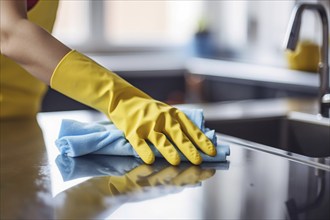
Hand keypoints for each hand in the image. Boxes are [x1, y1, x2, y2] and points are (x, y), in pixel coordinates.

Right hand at [51, 51, 215, 164]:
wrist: (123, 99)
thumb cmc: (149, 109)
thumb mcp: (166, 111)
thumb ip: (179, 123)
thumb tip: (197, 141)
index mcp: (173, 114)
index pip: (190, 128)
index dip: (202, 140)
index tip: (211, 152)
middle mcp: (162, 118)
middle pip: (178, 135)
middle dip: (190, 149)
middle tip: (199, 160)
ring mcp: (147, 125)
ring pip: (161, 140)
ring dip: (169, 151)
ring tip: (177, 162)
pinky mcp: (133, 131)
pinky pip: (139, 143)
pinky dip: (145, 151)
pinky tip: (150, 160)